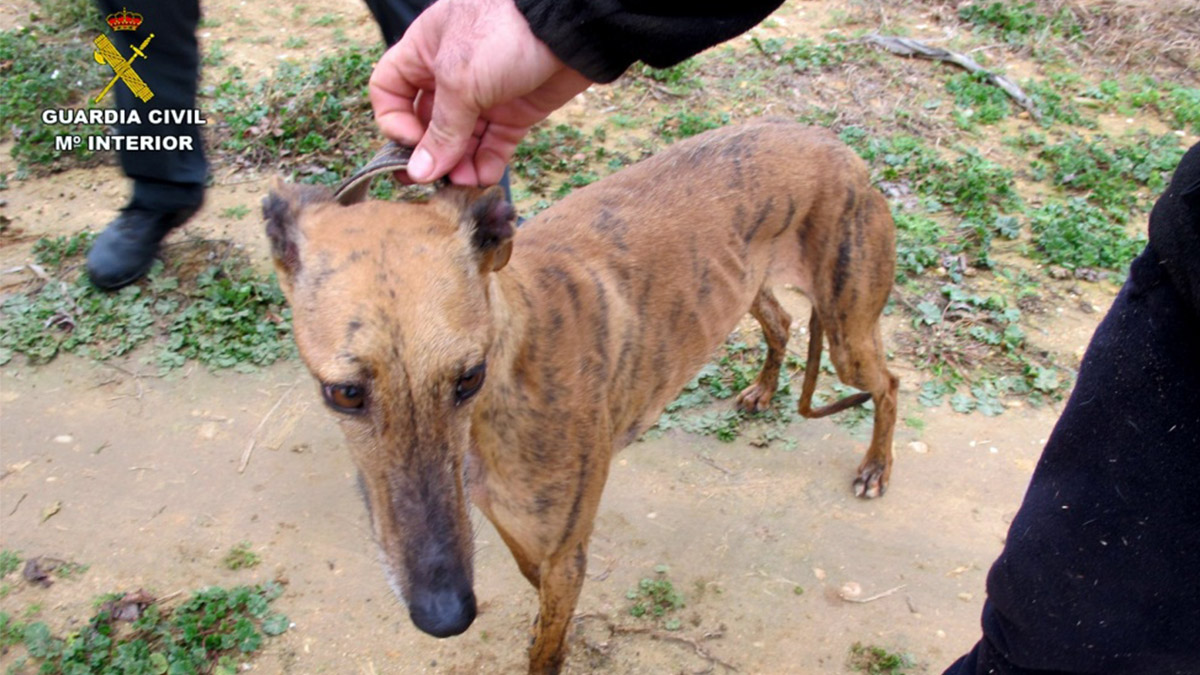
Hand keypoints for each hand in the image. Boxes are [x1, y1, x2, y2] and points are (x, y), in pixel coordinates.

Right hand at [369, 0, 593, 184]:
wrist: (569, 26)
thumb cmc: (505, 31)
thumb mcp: (461, 79)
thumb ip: (441, 129)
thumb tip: (420, 171)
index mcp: (423, 52)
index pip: (390, 91)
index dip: (394, 120)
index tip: (410, 144)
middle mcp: (450, 75)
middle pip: (427, 122)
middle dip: (430, 153)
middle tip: (433, 181)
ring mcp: (484, 95)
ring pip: (462, 140)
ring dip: (459, 165)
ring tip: (463, 182)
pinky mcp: (515, 111)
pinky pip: (493, 144)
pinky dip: (487, 163)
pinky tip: (484, 176)